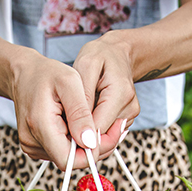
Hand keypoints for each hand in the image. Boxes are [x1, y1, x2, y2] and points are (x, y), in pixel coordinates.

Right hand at [11, 51, 103, 170]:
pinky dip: (75, 141)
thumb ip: (80, 113)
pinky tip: (78, 124)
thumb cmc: (47, 74)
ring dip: (85, 144)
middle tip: (110, 126)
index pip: (69, 160)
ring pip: (69, 158)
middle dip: (94, 147)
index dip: (92, 153)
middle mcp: (32, 142)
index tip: (107, 132)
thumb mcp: (69, 83)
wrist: (24, 74)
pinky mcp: (36, 146)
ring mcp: (32, 146)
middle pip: (71, 161)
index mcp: (39, 126)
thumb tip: (90, 143)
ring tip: (90, 120)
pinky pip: (62, 152)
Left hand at [73, 35, 141, 158]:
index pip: (98, 128)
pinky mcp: (127, 120)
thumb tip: (82, 129)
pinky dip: (94, 126)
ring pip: (104, 137)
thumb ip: (83, 97)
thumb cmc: (99, 56)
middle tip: (64, 121)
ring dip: (87, 130)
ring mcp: (130, 116)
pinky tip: (86, 113)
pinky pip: (107, 132)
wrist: (117, 53)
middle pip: (102, 136)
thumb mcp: (85, 65)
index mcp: (121, 94)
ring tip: (76, 113)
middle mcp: (130, 108)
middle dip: (82, 133)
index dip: (78, 133)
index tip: (61, 128)